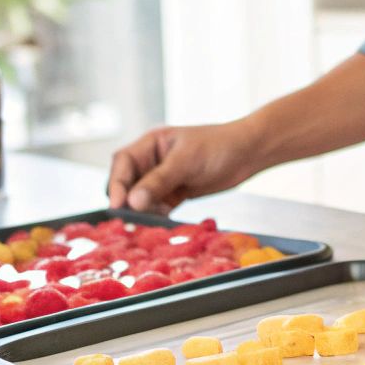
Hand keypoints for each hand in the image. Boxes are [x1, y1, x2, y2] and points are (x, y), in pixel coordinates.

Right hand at [107, 121, 258, 213]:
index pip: (122, 164)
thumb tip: (132, 202)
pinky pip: (156, 209)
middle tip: (132, 219)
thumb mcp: (185, 161)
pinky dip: (156, 216)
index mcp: (150, 144)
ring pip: (140, 199)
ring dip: (143, 211)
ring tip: (154, 218)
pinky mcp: (173, 195)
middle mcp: (151, 162)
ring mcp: (162, 179)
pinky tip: (165, 220)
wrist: (248, 154)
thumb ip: (158, 181)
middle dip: (127, 200)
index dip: (117, 184)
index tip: (118, 206)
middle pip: (126, 184)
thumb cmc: (217, 147)